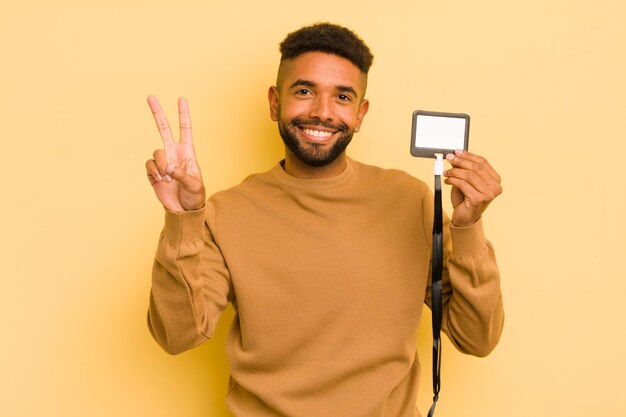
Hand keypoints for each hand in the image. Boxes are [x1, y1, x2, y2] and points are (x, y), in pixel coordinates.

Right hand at [145, 96, 205, 211]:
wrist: (183, 210)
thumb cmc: (194, 196)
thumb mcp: (195, 185)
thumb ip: (183, 175)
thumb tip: (168, 168)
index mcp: (187, 152)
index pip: (185, 129)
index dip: (183, 114)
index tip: (181, 99)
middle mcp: (173, 153)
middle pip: (164, 128)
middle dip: (157, 113)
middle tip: (150, 96)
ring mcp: (162, 161)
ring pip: (156, 152)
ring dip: (161, 165)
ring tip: (168, 178)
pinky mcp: (153, 172)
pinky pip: (149, 165)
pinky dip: (155, 172)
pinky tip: (162, 180)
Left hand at [443, 150, 501, 226]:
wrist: (465, 218)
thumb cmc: (466, 199)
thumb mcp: (466, 181)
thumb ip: (464, 169)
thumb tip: (456, 156)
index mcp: (495, 180)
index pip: (482, 162)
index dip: (468, 155)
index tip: (457, 152)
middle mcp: (495, 187)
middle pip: (476, 168)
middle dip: (460, 161)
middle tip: (449, 158)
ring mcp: (488, 194)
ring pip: (469, 175)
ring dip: (454, 171)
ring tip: (446, 172)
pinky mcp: (478, 199)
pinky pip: (463, 184)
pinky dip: (452, 180)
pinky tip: (447, 180)